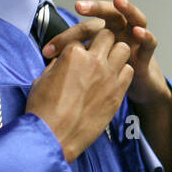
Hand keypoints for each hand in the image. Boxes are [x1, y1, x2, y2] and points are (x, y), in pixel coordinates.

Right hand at [25, 21, 132, 161]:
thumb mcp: (42, 79)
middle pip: (107, 35)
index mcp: (73, 54)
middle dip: (102, 41)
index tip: (75, 56)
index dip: (77, 46)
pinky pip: (129, 71)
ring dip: (116, 53)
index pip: (80, 37)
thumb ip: (56, 65)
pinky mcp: (118, 92)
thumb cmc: (44, 110)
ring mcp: (109, 76)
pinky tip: (113, 80)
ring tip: (107, 64)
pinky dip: (122, 72)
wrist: (54, 136)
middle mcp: (94, 60)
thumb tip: (62, 62)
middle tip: (96, 53)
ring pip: (123, 49)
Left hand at [44, 0, 168, 108]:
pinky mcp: (147, 54)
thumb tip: (48, 66)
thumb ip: (71, 65)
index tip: (48, 51)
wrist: (135, 91)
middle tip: (79, 6)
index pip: (81, 30)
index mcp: (100, 36)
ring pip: (133, 18)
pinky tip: (138, 31)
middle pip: (108, 14)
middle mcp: (119, 32)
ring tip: (118, 0)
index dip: (64, 39)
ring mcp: (135, 41)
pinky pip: (150, 42)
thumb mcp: (86, 71)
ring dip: (127, 8)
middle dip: (94, 7)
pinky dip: (146, 35)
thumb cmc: (108, 78)